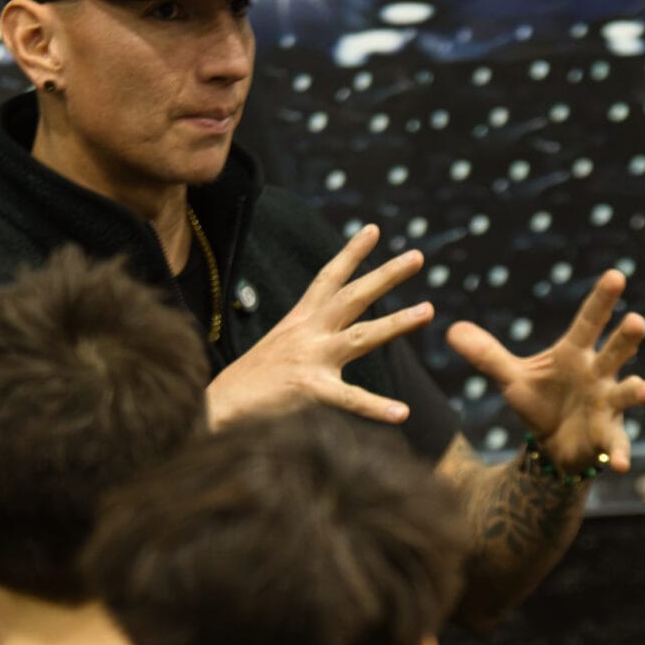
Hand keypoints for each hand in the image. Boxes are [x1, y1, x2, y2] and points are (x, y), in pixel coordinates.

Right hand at [208, 225, 432, 427]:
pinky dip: (377, 408)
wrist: (216, 409)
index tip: (373, 230)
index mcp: (298, 322)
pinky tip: (403, 414)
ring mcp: (309, 358)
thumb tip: (324, 342)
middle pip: (352, 296)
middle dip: (386, 274)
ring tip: (428, 310)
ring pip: (362, 336)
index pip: (328, 279)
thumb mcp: (278, 351)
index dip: (351, 253)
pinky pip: (350, 399)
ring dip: (396, 322)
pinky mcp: (308, 389)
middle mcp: (306, 333)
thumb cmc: (247, 386)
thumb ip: (304, 342)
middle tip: (418, 255)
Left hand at [447, 271, 644, 476]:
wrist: (553, 443)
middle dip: (626, 339)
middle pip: (615, 352)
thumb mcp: (511, 377)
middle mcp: (598, 374)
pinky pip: (617, 444)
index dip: (602, 300)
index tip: (617, 275)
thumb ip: (487, 355)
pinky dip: (619, 455)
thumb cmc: (540, 400)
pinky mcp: (607, 436)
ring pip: (626, 394)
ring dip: (638, 391)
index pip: (589, 322)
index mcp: (576, 354)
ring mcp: (607, 405)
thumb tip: (452, 330)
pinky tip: (619, 466)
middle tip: (636, 321)